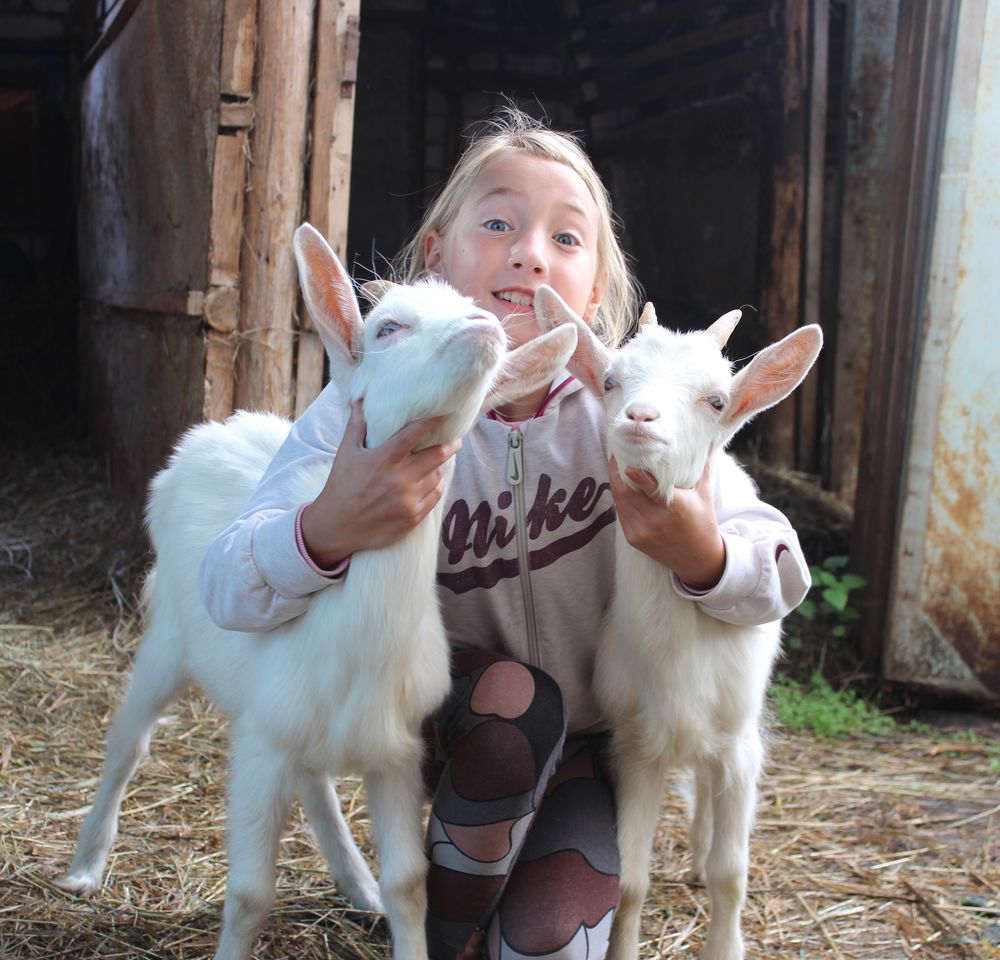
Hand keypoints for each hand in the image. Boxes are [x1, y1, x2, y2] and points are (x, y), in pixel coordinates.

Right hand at [300, 400, 461, 566]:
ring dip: (440, 466)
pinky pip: (435, 496)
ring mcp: (407, 500)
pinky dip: (436, 486)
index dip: (431, 422)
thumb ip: (356, 426)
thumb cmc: (341, 486)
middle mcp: (398, 480)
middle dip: (450, 445)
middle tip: (456, 439)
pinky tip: (432, 482)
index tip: (446, 414)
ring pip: (437, 476)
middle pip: (435, 456)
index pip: (412, 435)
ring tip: (439, 461)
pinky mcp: (413, 517)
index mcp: (382, 460)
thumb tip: (358, 400)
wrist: (336, 527)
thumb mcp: (346, 454)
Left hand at [609, 457, 725, 588]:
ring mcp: (643, 532)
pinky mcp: (634, 540)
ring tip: (614, 466)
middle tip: (615, 455)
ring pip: (620, 503)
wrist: (698, 559)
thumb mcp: (705, 496)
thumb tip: (706, 440)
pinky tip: (618, 485)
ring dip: (615, 484)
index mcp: (676, 509)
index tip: (627, 463)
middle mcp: (657, 522)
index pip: (653, 491)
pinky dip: (619, 498)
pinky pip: (621, 514)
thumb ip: (703, 469)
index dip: (638, 477)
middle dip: (617, 473)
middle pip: (628, 495)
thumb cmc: (703, 523)